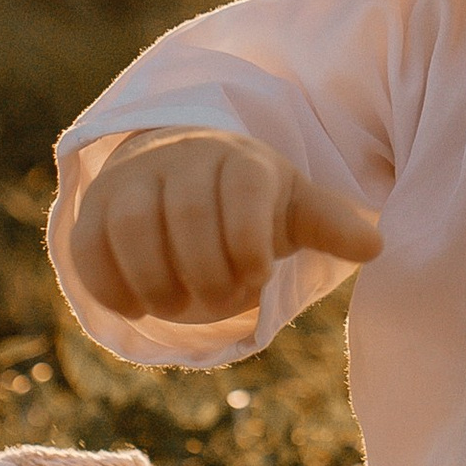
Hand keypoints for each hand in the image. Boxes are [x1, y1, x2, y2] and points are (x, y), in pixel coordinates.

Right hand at [70, 128, 379, 326]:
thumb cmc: (248, 200)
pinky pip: (90, 246)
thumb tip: (375, 246)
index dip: (249, 247)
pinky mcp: (95, 207)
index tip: (258, 275)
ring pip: (132, 228)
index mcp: (241, 160)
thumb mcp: (292, 206)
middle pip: (187, 217)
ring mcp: (134, 181)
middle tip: (222, 300)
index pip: (243, 197)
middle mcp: (184, 160)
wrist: (182, 168)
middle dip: (206, 274)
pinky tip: (137, 306)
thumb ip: (328, 224)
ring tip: (178, 306)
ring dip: (157, 282)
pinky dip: (110, 284)